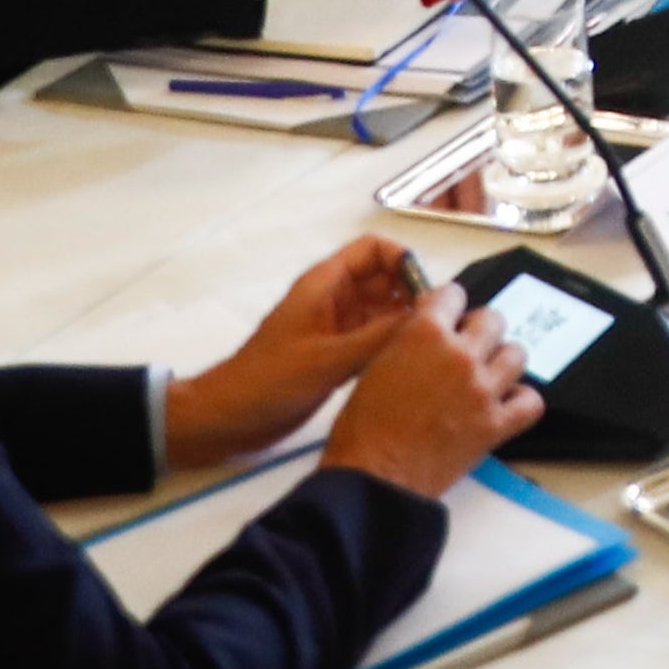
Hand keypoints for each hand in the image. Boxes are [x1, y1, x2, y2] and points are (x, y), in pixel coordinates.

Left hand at [164, 238, 427, 468]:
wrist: (229, 418)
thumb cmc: (270, 381)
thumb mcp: (328, 358)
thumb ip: (378, 337)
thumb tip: (429, 320)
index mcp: (325, 285)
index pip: (373, 250)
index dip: (402, 260)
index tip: (426, 290)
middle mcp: (335, 300)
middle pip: (385, 279)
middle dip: (412, 293)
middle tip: (439, 323)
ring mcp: (337, 329)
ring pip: (383, 311)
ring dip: (406, 321)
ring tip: (434, 345)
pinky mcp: (337, 356)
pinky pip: (375, 339)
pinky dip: (393, 345)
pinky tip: (412, 364)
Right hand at [318, 284, 542, 495]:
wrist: (373, 479)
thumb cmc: (362, 431)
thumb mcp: (374, 368)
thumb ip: (407, 342)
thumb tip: (426, 331)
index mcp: (424, 335)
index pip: (453, 294)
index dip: (449, 304)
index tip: (449, 314)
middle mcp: (460, 355)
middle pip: (493, 320)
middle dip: (480, 330)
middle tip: (468, 346)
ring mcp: (483, 389)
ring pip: (516, 355)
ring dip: (502, 361)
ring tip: (488, 374)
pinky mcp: (496, 425)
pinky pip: (531, 401)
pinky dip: (522, 401)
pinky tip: (507, 404)